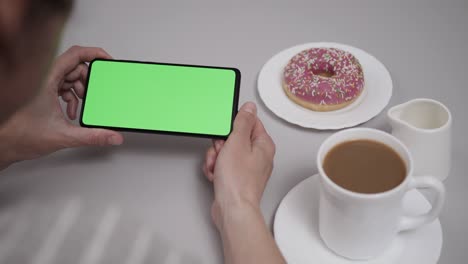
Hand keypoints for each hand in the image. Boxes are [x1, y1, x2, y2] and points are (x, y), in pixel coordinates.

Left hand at [0, 46, 123, 168]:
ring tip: (81, 105)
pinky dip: (71, 96)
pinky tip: (71, 111)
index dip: (94, 54)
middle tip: (92, 95)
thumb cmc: (22, 136)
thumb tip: (113, 136)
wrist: (5, 145)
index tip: (106, 60)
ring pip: (68, 76)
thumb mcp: (64, 136)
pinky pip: (62, 86)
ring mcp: (41, 84)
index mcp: (46, 80)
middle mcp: (43, 78)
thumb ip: (93, 136)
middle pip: (74, 66)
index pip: (74, 55)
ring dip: (79, 90)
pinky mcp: (40, 91)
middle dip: (87, 81)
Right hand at [202, 102, 275, 228]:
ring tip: (218, 167)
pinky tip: (216, 175)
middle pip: (234, 138)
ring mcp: (247, 168)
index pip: (249, 122)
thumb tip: (249, 107)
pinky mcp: (237, 178)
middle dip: (221, 145)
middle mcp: (258, 156)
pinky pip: (223, 166)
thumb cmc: (238, 181)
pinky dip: (216, 169)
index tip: (226, 132)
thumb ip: (243, 122)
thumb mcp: (237, 142)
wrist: (233, 209)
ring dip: (216, 158)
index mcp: (264, 144)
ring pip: (226, 152)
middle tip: (222, 153)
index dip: (233, 126)